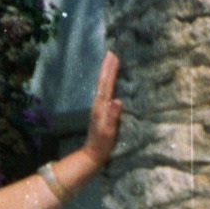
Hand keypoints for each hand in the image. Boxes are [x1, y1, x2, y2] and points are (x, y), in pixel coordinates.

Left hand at [82, 51, 122, 169]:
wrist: (92, 155)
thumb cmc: (102, 145)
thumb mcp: (108, 132)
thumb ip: (112, 116)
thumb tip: (117, 100)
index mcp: (101, 107)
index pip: (106, 85)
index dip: (110, 71)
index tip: (113, 56)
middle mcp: (98, 105)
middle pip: (103, 82)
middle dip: (107, 67)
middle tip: (111, 52)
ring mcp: (98, 108)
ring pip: (103, 86)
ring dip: (106, 73)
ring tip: (110, 62)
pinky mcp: (100, 112)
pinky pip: (104, 92)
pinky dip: (107, 83)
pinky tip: (109, 82)